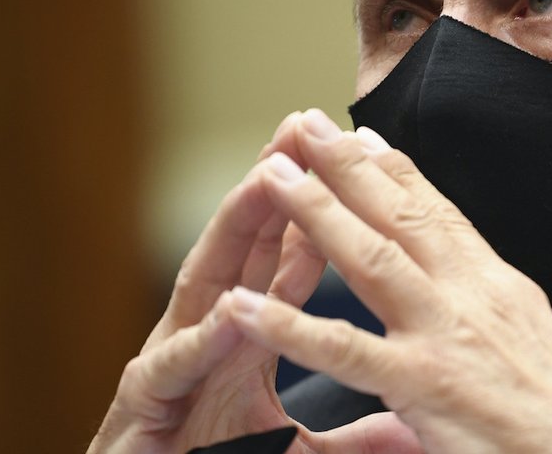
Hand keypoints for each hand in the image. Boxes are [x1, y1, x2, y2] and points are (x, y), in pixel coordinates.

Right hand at [88, 114, 422, 453]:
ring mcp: (174, 364)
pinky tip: (233, 307)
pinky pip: (174, 366)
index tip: (354, 167)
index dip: (321, 215)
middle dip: (279, 188)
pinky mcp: (145, 408)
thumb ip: (350, 435)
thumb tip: (405, 425)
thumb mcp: (294, 447)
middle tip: (308, 129)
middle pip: (246, 249)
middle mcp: (208, 337)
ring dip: (235, 230)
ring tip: (269, 178)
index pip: (288, 264)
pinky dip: (204, 338)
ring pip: (205, 283)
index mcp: (245, 341)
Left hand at [228, 109, 551, 452]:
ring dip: (316, 212)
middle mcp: (470, 293)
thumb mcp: (528, 330)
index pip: (438, 212)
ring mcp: (443, 333)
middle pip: (399, 214)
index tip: (361, 136)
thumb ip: (486, 295)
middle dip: (347, 166)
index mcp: (494, 283)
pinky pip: (342, 349)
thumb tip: (465, 266)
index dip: (395, 170)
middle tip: (304, 124)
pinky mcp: (421, 383)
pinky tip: (243, 304)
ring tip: (273, 175)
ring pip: (370, 258)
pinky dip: (288, 325)